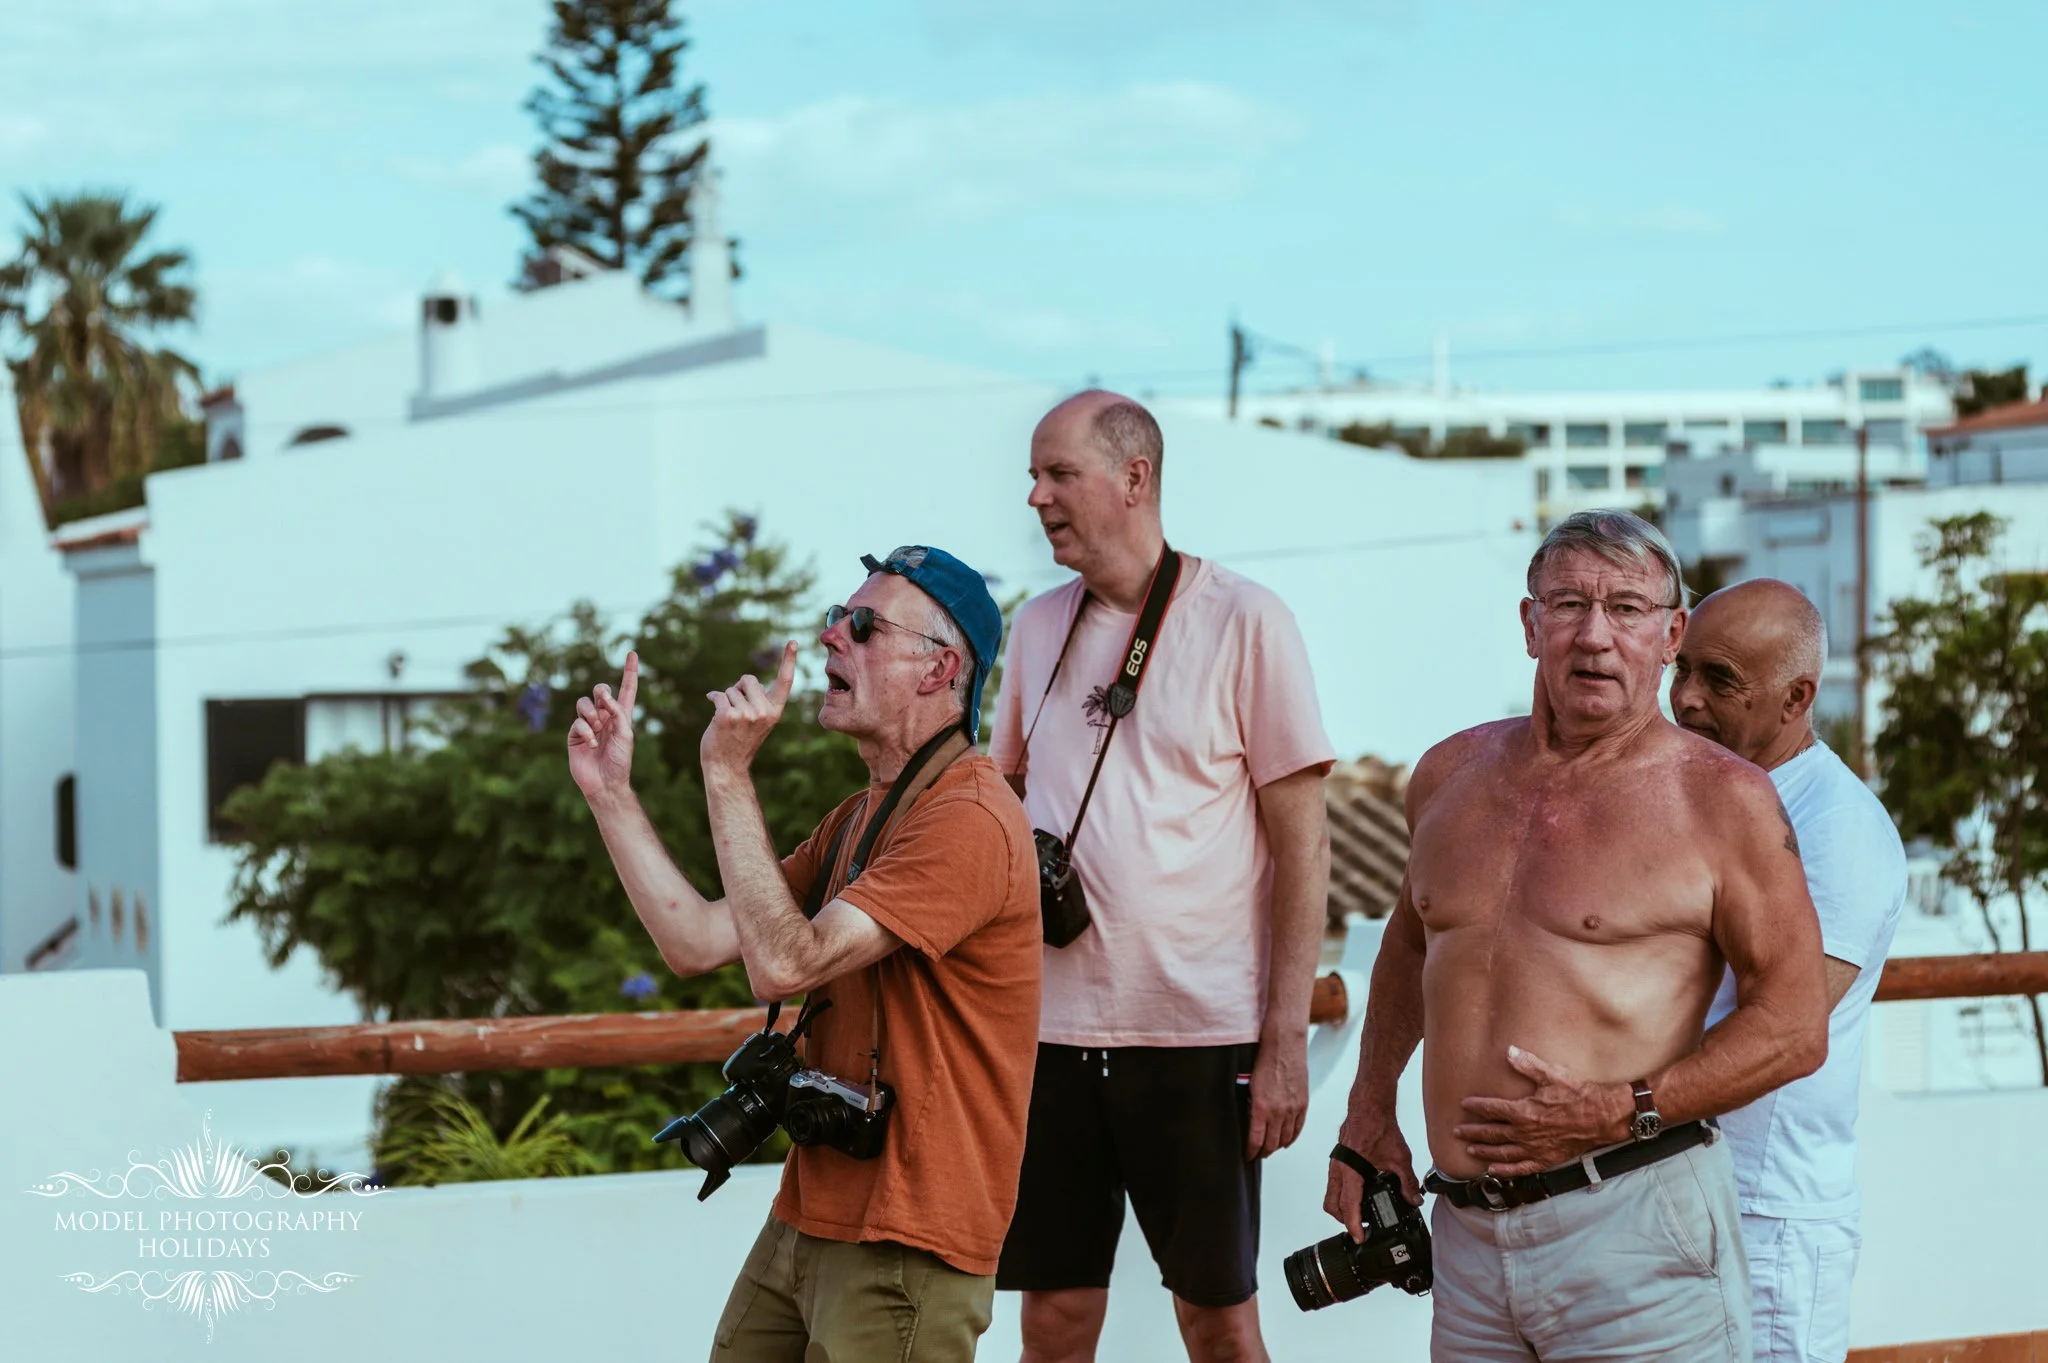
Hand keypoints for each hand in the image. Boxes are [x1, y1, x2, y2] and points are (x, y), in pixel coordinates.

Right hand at [568, 651, 639, 804]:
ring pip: (584, 704)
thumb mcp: (625, 735)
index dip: (629, 672)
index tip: (632, 653)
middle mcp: (604, 717)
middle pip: (600, 692)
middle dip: (601, 691)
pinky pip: (577, 722)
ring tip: (597, 728)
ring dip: (591, 713)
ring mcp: (588, 725)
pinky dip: (585, 731)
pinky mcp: (575, 735)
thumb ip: (618, 714)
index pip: (626, 690)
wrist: (605, 783)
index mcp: (621, 716)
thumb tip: (605, 697)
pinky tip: (591, 743)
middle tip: (603, 698)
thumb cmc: (620, 761)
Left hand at [701, 641, 797, 776]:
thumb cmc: (740, 740)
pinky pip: (719, 695)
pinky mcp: (728, 715)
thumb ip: (759, 701)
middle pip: (748, 679)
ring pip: (731, 689)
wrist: (727, 765)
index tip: (793, 641)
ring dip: (726, 700)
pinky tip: (716, 715)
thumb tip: (750, 682)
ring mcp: (746, 714)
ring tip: (728, 720)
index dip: (788, 660)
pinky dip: (714, 700)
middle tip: (738, 711)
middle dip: (739, 688)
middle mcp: (764, 712)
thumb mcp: (758, 721)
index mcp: (775, 711)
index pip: (784, 681)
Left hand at [1245, 1033, 1307, 1160]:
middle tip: (1258, 1154)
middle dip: (1263, 1152)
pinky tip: (1286, 1141)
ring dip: (1277, 1146)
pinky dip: (1291, 1138)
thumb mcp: (1250, 1086)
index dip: (1251, 1152)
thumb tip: (1251, 1122)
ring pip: (1285, 1138)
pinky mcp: (1303, 1104)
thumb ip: (1252, 1106)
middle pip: (1271, 1143)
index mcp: (1261, 1108)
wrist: (1284, 1046)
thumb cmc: (1264, 1061)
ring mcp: (1293, 1109)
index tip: (1248, 1156)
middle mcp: (1278, 1112)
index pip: (1256, 1140)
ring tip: (1270, 1149)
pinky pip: (1298, 1128)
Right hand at [1326, 1103, 1419, 1242]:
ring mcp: (1336, 1163)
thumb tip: (1414, 1199)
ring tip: (1359, 1214)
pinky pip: (1334, 1182)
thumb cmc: (1379, 1126)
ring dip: (1342, 1206)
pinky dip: (1343, 1192)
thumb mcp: (1400, 1158)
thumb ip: (1407, 1182)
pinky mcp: (1338, 1158)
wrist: (1369, 1106)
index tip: (1358, 1238)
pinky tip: (1359, 1191)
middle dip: (1344, 1220)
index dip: (1353, 1225)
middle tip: (1358, 1228)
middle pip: (1332, 1204)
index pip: (1348, 1206)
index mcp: (1351, 1170)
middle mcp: (1339, 1168)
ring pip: (1331, 1194)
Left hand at [1452, 1046, 1630, 1176]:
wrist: (1603, 1117)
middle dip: (1472, 1131)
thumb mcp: (1552, 1075)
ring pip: (1502, 1153)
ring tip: (1470, 1149)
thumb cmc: (1578, 1094)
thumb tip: (1509, 1051)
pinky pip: (1521, 1168)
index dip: (1476, 1106)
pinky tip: (1493, 1171)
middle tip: (1456, 1131)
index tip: (1463, 1104)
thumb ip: (1527, 1064)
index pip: (1492, 1109)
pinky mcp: (1546, 1159)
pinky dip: (1505, 1171)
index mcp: (1524, 1112)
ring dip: (1484, 1151)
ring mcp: (1535, 1149)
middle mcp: (1525, 1133)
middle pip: (1491, 1133)